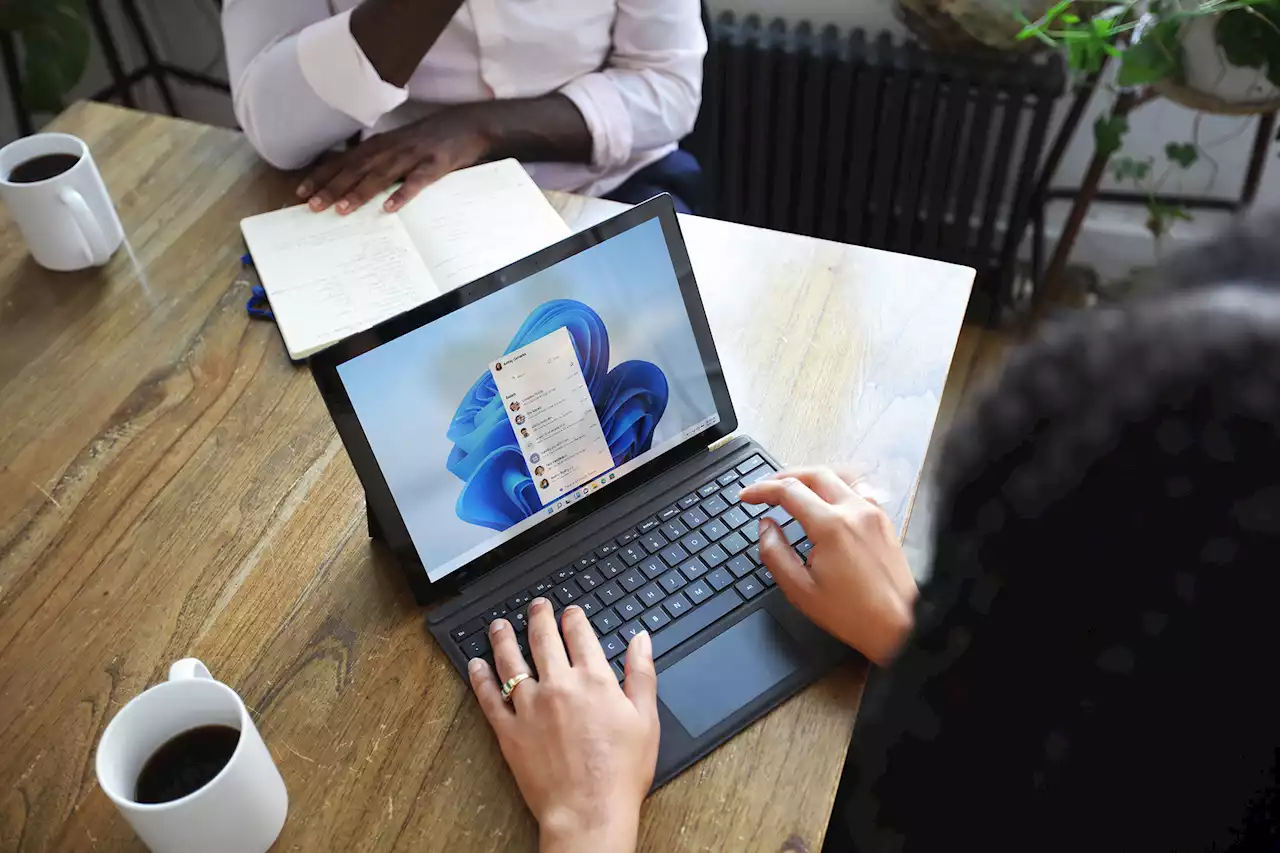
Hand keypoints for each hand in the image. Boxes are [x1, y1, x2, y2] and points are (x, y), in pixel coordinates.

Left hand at [296, 107, 488, 214]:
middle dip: (333, 187)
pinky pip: (417, 182)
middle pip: (356, 169)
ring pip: (381, 175)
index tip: (301, 192)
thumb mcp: (398, 145)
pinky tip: (389, 209)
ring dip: (360, 192)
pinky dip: (403, 194)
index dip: (322, 176)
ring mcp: (413, 156)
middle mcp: (391, 148)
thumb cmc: (428, 140)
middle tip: (312, 206)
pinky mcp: (435, 165)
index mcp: (379, 145)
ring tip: (342, 209)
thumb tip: (349, 177)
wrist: (466, 126)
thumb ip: (376, 159)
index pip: (344, 161)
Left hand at [469, 598, 659, 852]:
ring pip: (511, 661)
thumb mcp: (646, 719)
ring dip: (504, 638)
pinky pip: (489, 698)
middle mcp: (559, 686)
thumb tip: (641, 640)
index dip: (573, 618)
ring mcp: (530, 708)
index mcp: (594, 680)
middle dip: (539, 617)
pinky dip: (480, 678)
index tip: (570, 612)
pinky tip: (476, 665)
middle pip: (543, 639)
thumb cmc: (620, 772)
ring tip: (499, 625)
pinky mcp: (509, 732)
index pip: (579, 634)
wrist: (589, 812)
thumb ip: (641, 674)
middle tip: (536, 606)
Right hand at [740, 467, 917, 665]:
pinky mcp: (883, 521)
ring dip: (810, 477)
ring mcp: (873, 513)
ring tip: (793, 488)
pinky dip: (835, 486)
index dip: (761, 490)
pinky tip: (827, 498)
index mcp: (831, 526)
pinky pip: (857, 489)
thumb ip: (775, 553)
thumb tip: (766, 527)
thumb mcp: (800, 590)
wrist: (899, 625)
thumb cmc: (852, 614)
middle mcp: (854, 511)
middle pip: (814, 473)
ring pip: (837, 476)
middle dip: (784, 476)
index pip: (789, 491)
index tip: (747, 497)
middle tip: (765, 489)